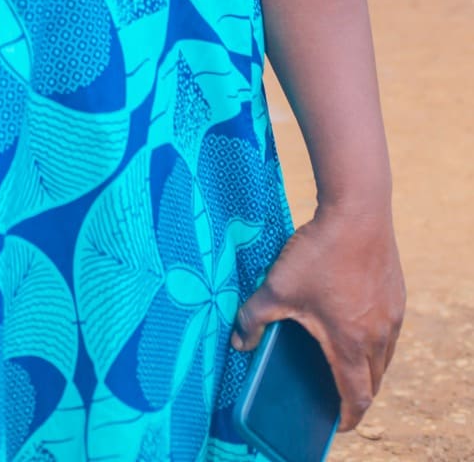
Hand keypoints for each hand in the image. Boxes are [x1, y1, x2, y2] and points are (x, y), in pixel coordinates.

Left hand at [232, 204, 404, 431]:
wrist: (358, 211)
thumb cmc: (318, 253)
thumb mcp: (277, 287)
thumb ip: (254, 318)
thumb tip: (238, 342)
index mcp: (351, 344)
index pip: (357, 397)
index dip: (348, 417)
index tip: (337, 424)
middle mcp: (379, 336)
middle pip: (374, 380)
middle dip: (358, 394)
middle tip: (337, 396)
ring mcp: (393, 315)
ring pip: (386, 356)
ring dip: (369, 367)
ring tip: (347, 364)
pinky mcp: (397, 294)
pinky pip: (391, 331)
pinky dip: (377, 341)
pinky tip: (358, 325)